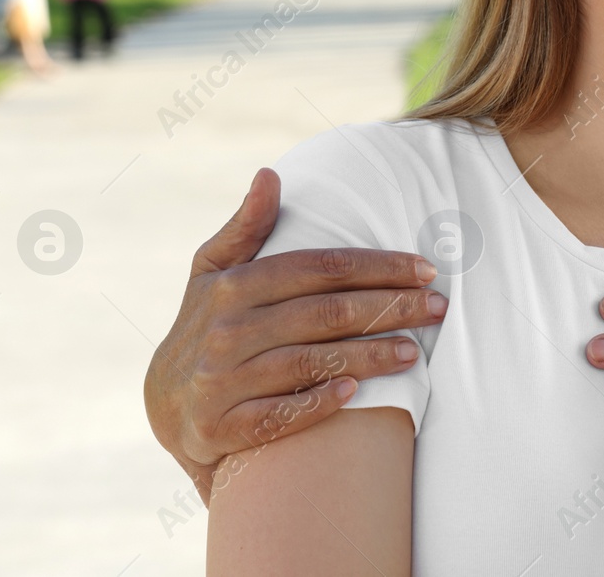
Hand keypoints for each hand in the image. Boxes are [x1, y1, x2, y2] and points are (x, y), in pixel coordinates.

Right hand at [144, 168, 448, 501]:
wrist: (164, 403)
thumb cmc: (207, 322)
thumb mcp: (214, 269)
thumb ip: (246, 226)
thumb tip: (269, 174)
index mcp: (234, 285)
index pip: (320, 268)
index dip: (378, 266)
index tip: (426, 269)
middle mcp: (228, 330)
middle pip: (326, 313)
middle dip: (391, 309)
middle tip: (439, 308)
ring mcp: (223, 381)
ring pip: (310, 362)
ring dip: (368, 356)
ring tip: (415, 352)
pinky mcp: (223, 428)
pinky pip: (278, 416)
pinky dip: (317, 402)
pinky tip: (355, 392)